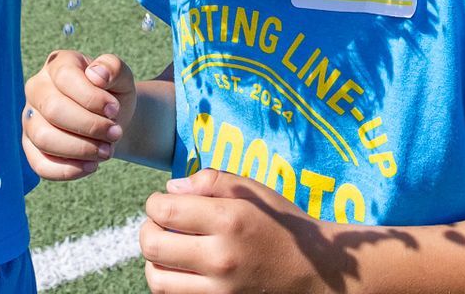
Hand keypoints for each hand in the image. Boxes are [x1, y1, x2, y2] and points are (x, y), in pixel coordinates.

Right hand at [21, 50, 135, 180]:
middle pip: (53, 110)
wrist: (109, 121)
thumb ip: (113, 68)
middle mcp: (37, 88)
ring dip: (80, 149)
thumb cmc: (112, 95)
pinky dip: (67, 170)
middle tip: (116, 134)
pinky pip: (39, 164)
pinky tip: (91, 166)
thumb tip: (96, 75)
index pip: (65, 78)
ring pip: (44, 138)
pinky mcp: (30, 147)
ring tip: (106, 151)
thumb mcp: (122, 78)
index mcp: (58, 64)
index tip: (115, 110)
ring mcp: (30, 118)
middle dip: (89, 126)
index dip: (92, 98)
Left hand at [140, 169, 335, 293]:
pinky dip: (170, 282)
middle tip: (159, 224)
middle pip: (153, 245)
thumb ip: (211, 181)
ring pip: (157, 279)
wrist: (316, 274)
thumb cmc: (283, 227)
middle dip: (148, 229)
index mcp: (230, 220)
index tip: (162, 202)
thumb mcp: (255, 191)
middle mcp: (221, 258)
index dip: (154, 202)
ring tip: (168, 249)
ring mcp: (219, 290)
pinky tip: (182, 269)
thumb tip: (170, 189)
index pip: (164, 211)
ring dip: (154, 260)